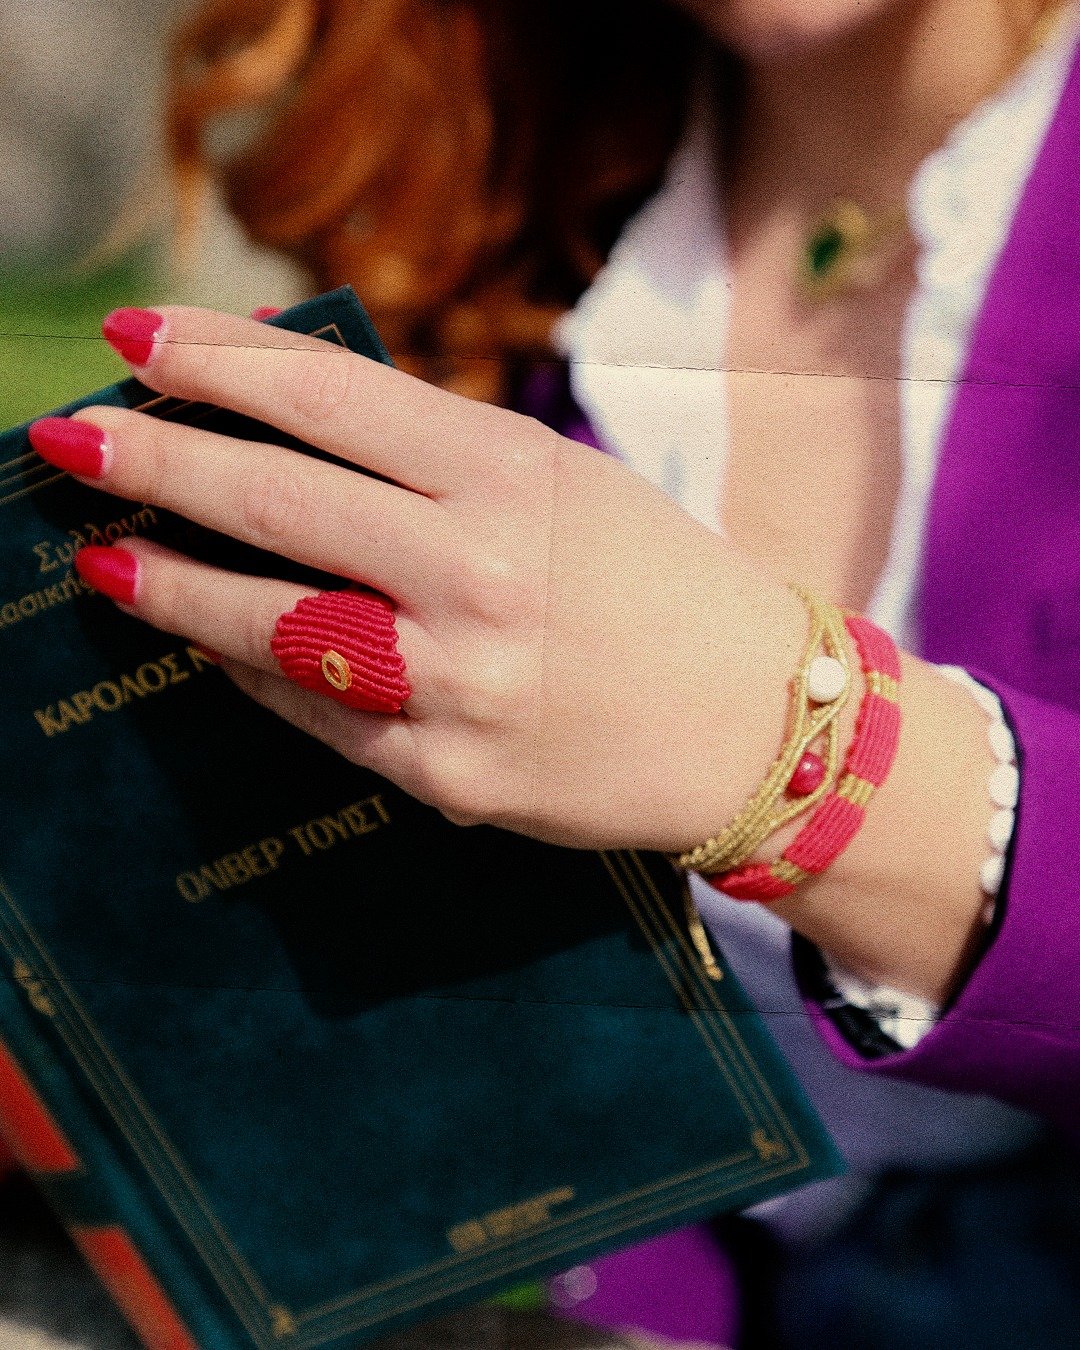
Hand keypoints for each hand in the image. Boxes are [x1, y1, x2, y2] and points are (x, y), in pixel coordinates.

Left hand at [41, 306, 800, 851]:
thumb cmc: (664, 586)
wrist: (760, 724)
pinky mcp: (449, 775)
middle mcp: (480, 571)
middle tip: (68, 438)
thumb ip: (436, 456)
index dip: (213, 360)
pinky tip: (208, 645)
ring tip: (107, 561)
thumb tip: (291, 416)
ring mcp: (460, 681)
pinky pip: (317, 717)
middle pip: (275, 500)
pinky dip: (252, 673)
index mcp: (515, 476)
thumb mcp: (565, 486)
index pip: (326, 397)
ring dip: (170, 584)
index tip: (134, 337)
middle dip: (153, 459)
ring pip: (271, 620)